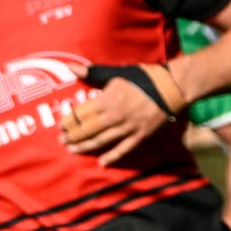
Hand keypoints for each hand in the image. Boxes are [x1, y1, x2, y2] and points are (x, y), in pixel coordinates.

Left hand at [62, 63, 184, 165]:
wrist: (170, 88)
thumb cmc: (142, 77)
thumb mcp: (116, 72)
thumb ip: (93, 73)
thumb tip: (71, 68)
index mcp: (106, 100)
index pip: (82, 113)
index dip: (70, 120)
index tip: (61, 125)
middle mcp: (114, 116)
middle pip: (88, 129)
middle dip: (74, 135)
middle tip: (62, 141)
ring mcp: (127, 128)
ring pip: (102, 140)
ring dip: (86, 146)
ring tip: (74, 150)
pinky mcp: (139, 136)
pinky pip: (123, 149)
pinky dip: (112, 156)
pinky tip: (102, 162)